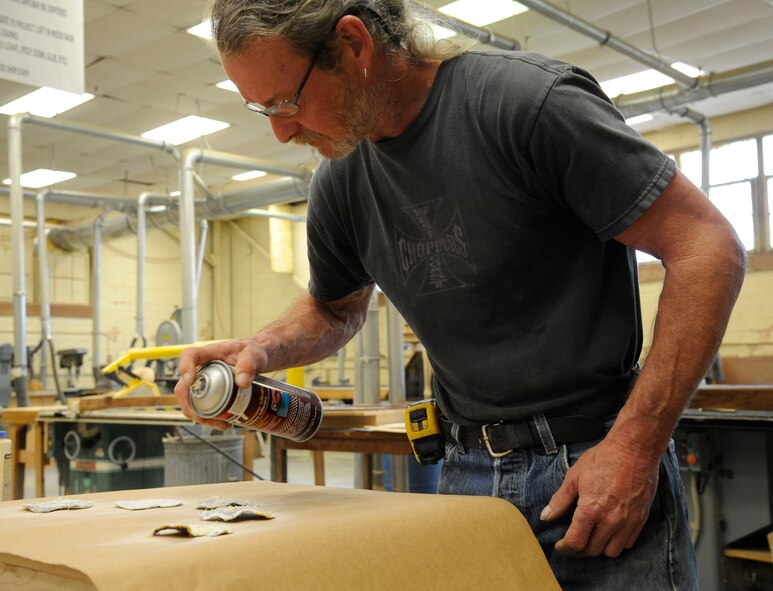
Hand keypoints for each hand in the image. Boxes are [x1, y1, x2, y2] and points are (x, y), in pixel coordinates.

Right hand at [174, 338, 266, 429]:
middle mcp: (203, 367)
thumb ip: (249, 364)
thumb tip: (242, 382)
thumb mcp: (255, 354)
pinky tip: (225, 422)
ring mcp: (206, 381)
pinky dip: (210, 418)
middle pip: (184, 386)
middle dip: (190, 405)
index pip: (190, 355)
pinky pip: (204, 406)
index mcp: (211, 353)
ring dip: (201, 416)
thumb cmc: (255, 350)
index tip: (190, 381)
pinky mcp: (212, 392)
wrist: (260, 357)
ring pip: (192, 400)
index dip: (184, 367)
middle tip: (206, 418)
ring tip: (222, 424)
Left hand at [540, 437, 658, 557]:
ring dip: (599, 549)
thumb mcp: (574, 476)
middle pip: (592, 550)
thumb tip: (546, 516)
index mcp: (591, 510)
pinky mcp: (641, 519)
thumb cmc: (603, 459)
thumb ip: (560, 500)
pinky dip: (617, 542)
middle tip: (572, 543)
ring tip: (591, 539)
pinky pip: (628, 543)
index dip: (565, 548)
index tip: (560, 547)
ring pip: (612, 552)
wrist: (634, 450)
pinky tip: (609, 533)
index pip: (575, 542)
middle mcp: (611, 520)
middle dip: (579, 551)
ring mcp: (628, 522)